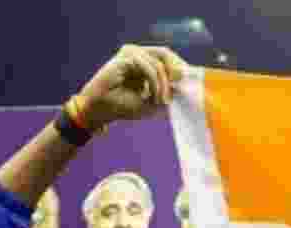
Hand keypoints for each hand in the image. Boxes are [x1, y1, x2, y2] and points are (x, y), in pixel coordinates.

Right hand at [74, 45, 189, 129]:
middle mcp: (137, 54)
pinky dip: (154, 83)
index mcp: (144, 61)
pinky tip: (152, 96)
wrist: (101, 111)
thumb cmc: (125, 106)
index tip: (189, 84)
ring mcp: (130, 54)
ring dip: (163, 84)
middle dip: (176, 71)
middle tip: (179, 87)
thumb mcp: (154, 100)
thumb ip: (169, 90)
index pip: (168, 57)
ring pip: (159, 63)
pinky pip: (149, 67)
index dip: (181, 68)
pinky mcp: (124, 58)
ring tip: (160, 101)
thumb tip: (185, 81)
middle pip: (165, 53)